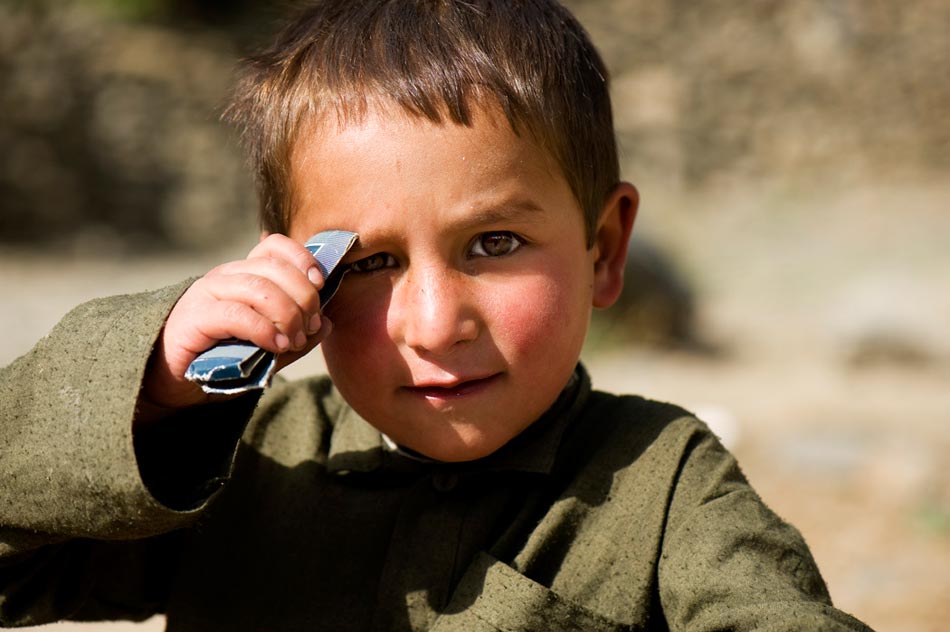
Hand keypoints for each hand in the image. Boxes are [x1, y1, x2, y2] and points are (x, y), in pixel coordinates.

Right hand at [139, 233, 330, 415]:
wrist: (171, 381)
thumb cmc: (220, 360)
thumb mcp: (267, 348)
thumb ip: (296, 336)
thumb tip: (328, 324)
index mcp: (244, 275)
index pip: (275, 246)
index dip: (302, 258)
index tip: (320, 283)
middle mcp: (226, 277)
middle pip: (274, 267)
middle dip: (303, 295)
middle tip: (311, 325)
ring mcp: (208, 294)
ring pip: (258, 287)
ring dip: (287, 313)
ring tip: (293, 340)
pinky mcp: (195, 318)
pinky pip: (237, 314)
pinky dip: (264, 329)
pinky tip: (277, 345)